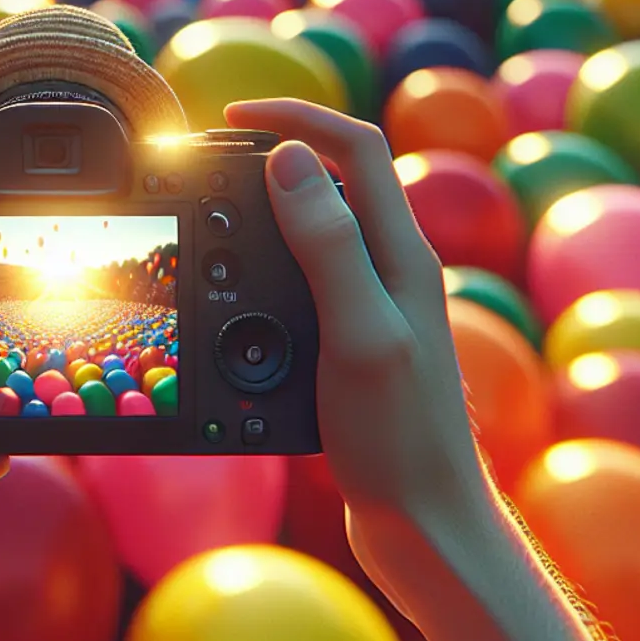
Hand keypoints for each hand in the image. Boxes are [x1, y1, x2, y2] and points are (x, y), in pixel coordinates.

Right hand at [224, 99, 593, 640]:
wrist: (426, 525)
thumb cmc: (401, 437)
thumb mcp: (358, 332)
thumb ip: (328, 244)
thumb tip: (290, 158)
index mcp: (403, 253)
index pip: (357, 146)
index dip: (297, 115)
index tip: (233, 117)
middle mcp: (396, 270)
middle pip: (337, 179)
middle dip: (275, 155)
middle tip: (213, 165)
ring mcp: (379, 307)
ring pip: (320, 231)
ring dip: (268, 213)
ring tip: (216, 224)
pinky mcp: (359, 345)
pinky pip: (311, 282)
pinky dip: (269, 271)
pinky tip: (238, 302)